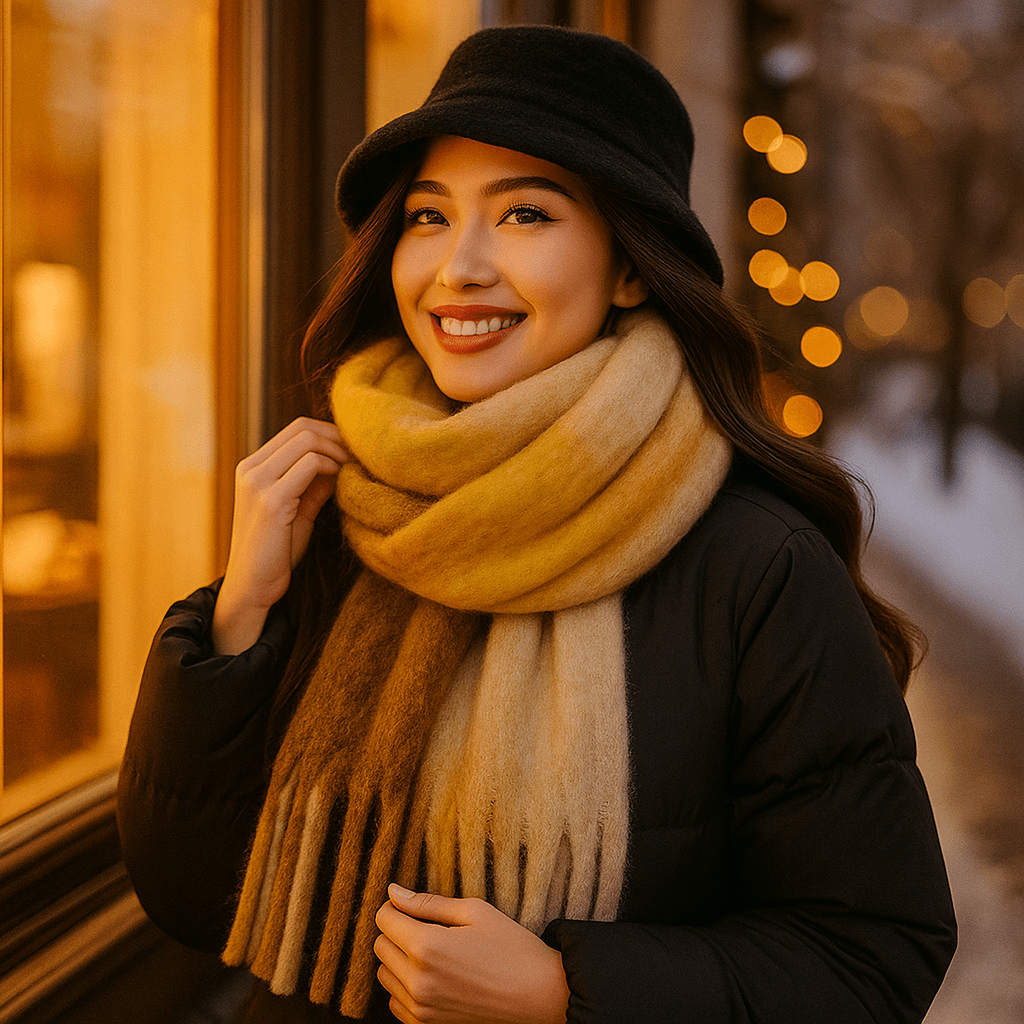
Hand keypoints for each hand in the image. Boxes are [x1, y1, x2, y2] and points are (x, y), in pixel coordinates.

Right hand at [211, 417, 348, 654]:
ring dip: (338, 452)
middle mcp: (251, 469)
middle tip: (361, 456)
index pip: (296, 429)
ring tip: (355, 469)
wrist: (253, 587)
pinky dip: (333, 468)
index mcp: (253, 468)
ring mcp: (258, 483)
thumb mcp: (297, 511)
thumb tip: (340, 464)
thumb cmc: (275, 552)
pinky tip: (344, 483)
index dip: (330, 434)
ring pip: (307, 441)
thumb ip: (313, 486)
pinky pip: (310, 465)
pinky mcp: (271, 501)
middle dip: (338, 438)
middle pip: (302, 428)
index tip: (354, 450)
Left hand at [374, 885, 569, 1023]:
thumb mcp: (474, 911)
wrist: (541, 996)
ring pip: (384, 975)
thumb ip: (428, 903)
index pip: (384, 919)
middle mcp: (418, 982)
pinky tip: (434, 976)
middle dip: (397, 931)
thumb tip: (393, 891)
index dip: (396, 906)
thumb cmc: (511, 947)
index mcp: (428, 947)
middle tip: (428, 927)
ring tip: (433, 952)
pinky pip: (396, 1002)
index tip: (414, 906)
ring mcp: (421, 1009)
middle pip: (380, 946)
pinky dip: (406, 987)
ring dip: (399, 960)